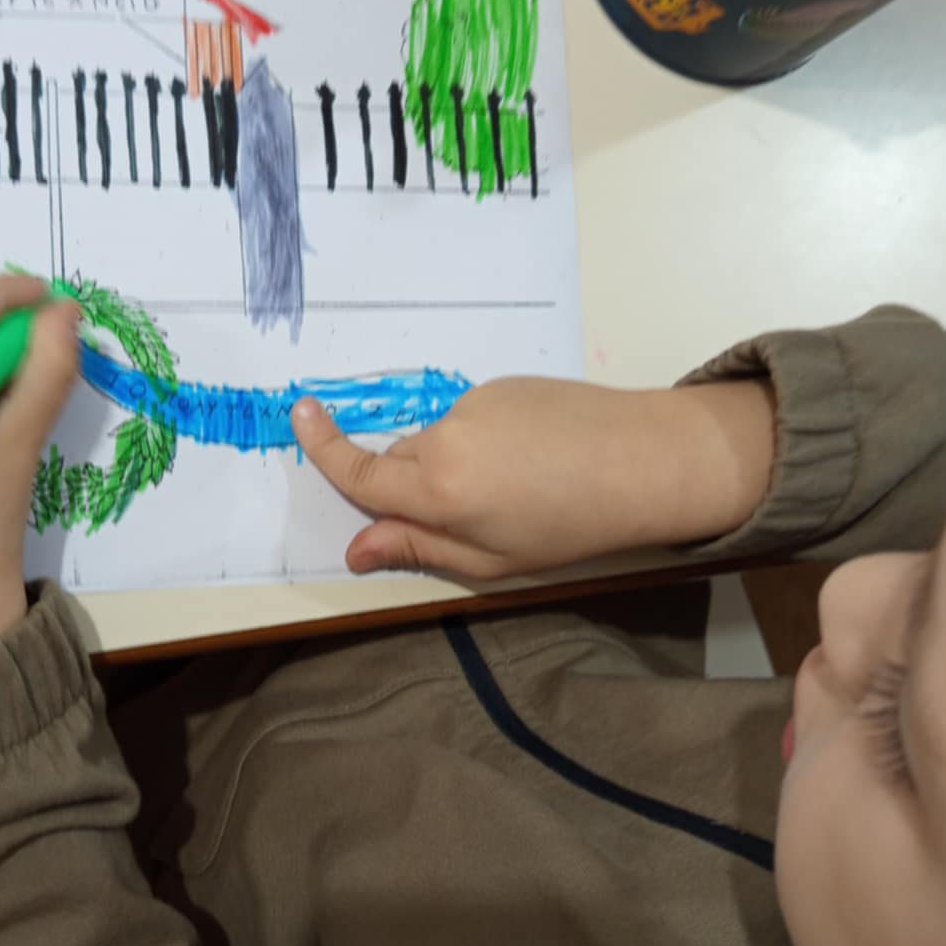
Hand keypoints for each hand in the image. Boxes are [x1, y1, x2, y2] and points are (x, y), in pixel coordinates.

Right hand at [291, 376, 776, 577]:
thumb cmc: (571, 527)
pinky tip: (533, 459)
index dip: (323, 449)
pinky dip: (484, 441)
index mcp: (436, 490)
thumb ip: (418, 549)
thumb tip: (356, 551)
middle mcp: (444, 437)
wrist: (645, 460)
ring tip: (519, 489)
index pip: (359, 473)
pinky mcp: (501, 385)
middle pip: (397, 461)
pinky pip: (471, 418)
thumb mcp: (491, 560)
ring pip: (437, 440)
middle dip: (412, 487)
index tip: (300, 415)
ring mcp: (473, 404)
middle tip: (470, 516)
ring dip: (456, 465)